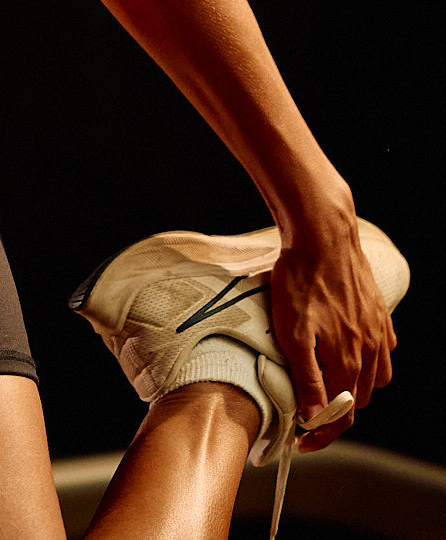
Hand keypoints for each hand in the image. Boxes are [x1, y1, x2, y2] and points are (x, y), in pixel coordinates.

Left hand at [268, 225, 396, 452]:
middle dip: (336, 409)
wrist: (322, 234)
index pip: (342, 414)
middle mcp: (369, 349)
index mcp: (347, 360)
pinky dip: (371, 358)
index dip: (322, 433)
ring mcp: (377, 330)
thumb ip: (306, 377)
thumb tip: (314, 417)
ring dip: (356, 385)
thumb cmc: (300, 280)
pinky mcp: (378, 311)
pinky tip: (352, 349)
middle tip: (310, 407)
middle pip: (360, 398)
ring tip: (331, 381)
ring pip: (376, 376)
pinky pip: (383, 347)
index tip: (303, 441)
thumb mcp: (292, 332)